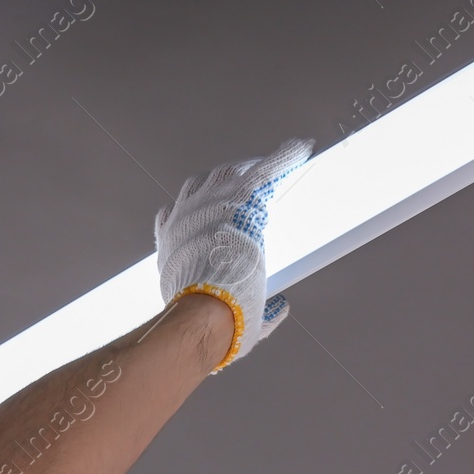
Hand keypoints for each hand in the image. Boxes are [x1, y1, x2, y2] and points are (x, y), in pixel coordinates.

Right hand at [153, 137, 312, 373]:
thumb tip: (279, 306)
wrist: (205, 313)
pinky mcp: (241, 197)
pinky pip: (265, 169)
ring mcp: (210, 204)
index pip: (175, 216)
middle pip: (201, 187)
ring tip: (269, 168)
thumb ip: (250, 307)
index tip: (201, 214)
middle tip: (244, 185)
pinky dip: (284, 158)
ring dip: (248, 170)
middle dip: (221, 184)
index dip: (189, 212)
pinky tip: (301, 150)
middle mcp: (185, 217)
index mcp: (172, 244)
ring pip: (228, 173)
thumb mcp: (218, 317)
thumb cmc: (206, 322)